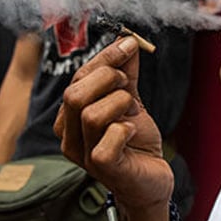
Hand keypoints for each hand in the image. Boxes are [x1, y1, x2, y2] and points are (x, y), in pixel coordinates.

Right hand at [54, 36, 173, 213]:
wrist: (151, 180)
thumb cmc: (136, 142)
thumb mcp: (130, 101)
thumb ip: (125, 72)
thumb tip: (126, 39)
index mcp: (70, 115)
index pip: (78, 77)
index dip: (105, 57)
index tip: (129, 44)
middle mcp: (69, 135)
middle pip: (75, 94)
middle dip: (109, 79)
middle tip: (129, 88)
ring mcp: (81, 154)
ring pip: (91, 114)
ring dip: (121, 104)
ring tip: (132, 112)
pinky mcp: (101, 168)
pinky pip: (108, 139)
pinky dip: (125, 129)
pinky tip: (133, 134)